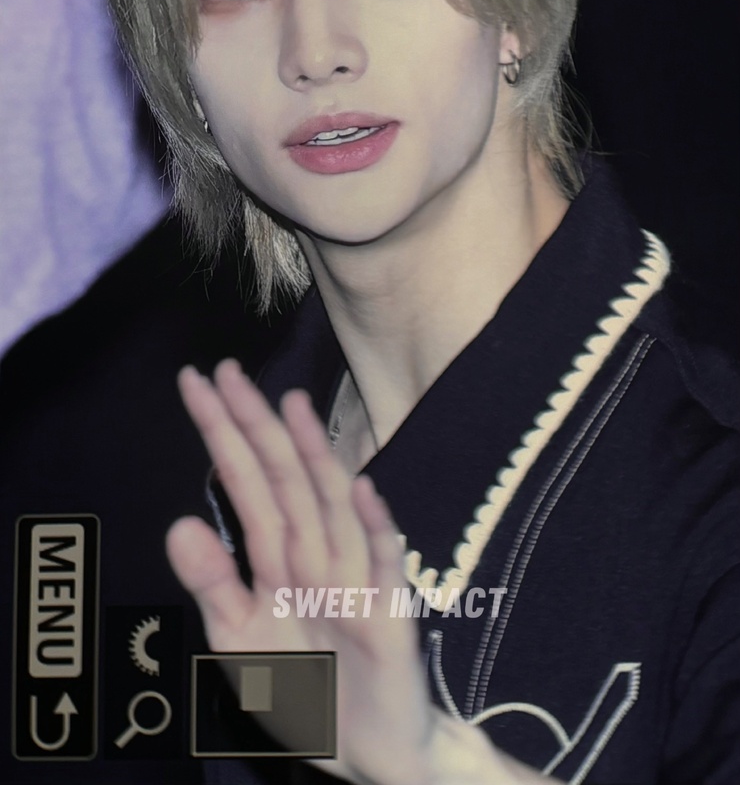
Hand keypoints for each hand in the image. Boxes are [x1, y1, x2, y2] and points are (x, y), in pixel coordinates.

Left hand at [167, 360, 432, 784]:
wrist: (367, 751)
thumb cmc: (306, 687)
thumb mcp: (241, 641)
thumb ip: (212, 585)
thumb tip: (177, 522)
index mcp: (274, 559)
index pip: (243, 483)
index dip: (221, 433)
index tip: (196, 383)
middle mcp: (312, 555)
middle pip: (282, 480)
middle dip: (254, 426)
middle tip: (227, 371)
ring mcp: (353, 578)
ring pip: (328, 506)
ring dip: (311, 456)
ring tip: (289, 406)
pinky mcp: (389, 612)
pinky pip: (381, 565)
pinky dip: (373, 527)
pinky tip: (361, 488)